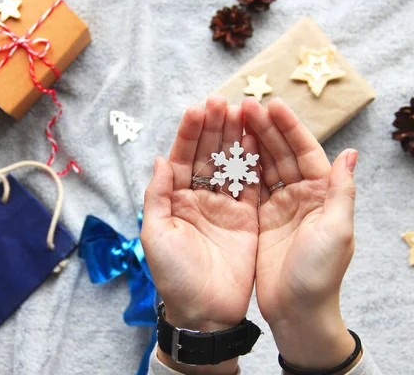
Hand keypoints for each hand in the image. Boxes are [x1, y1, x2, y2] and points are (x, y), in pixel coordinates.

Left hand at [141, 95, 259, 373]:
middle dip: (213, 128)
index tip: (198, 108)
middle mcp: (199, 198)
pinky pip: (252, 185)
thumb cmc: (173, 276)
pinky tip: (257, 140)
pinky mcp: (247, 218)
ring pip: (230, 164)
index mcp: (175, 200)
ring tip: (241, 112)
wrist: (205, 312)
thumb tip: (161, 158)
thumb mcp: (156, 235)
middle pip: (207, 155)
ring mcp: (224, 206)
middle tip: (222, 102)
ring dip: (235, 139)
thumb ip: (157, 195)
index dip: (189, 133)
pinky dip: (254, 162)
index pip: (182, 158)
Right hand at [243, 97, 357, 369]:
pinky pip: (247, 187)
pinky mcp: (258, 219)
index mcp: (322, 194)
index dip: (289, 128)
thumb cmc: (320, 274)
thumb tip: (351, 152)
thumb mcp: (337, 231)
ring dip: (249, 143)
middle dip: (264, 128)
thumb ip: (342, 191)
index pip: (306, 152)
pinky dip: (237, 168)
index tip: (272, 105)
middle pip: (281, 154)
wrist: (298, 311)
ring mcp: (278, 206)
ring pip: (262, 166)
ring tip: (231, 120)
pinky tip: (225, 151)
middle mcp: (301, 196)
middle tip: (243, 105)